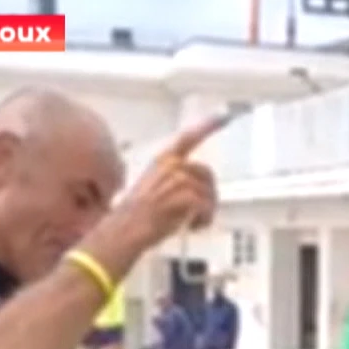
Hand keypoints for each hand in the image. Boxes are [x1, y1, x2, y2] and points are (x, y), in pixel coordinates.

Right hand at [118, 118, 221, 242]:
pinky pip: (205, 204)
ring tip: (195, 223)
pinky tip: (193, 226)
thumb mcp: (154, 191)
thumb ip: (176, 183)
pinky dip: (203, 218)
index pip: (188, 138)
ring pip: (207, 191)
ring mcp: (174, 178)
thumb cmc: (138, 217)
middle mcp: (169, 164)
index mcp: (162, 160)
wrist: (124, 232)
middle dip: (209, 194)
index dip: (208, 125)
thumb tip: (201, 189)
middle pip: (206, 173)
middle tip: (202, 212)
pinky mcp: (180, 194)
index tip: (225, 116)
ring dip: (206, 211)